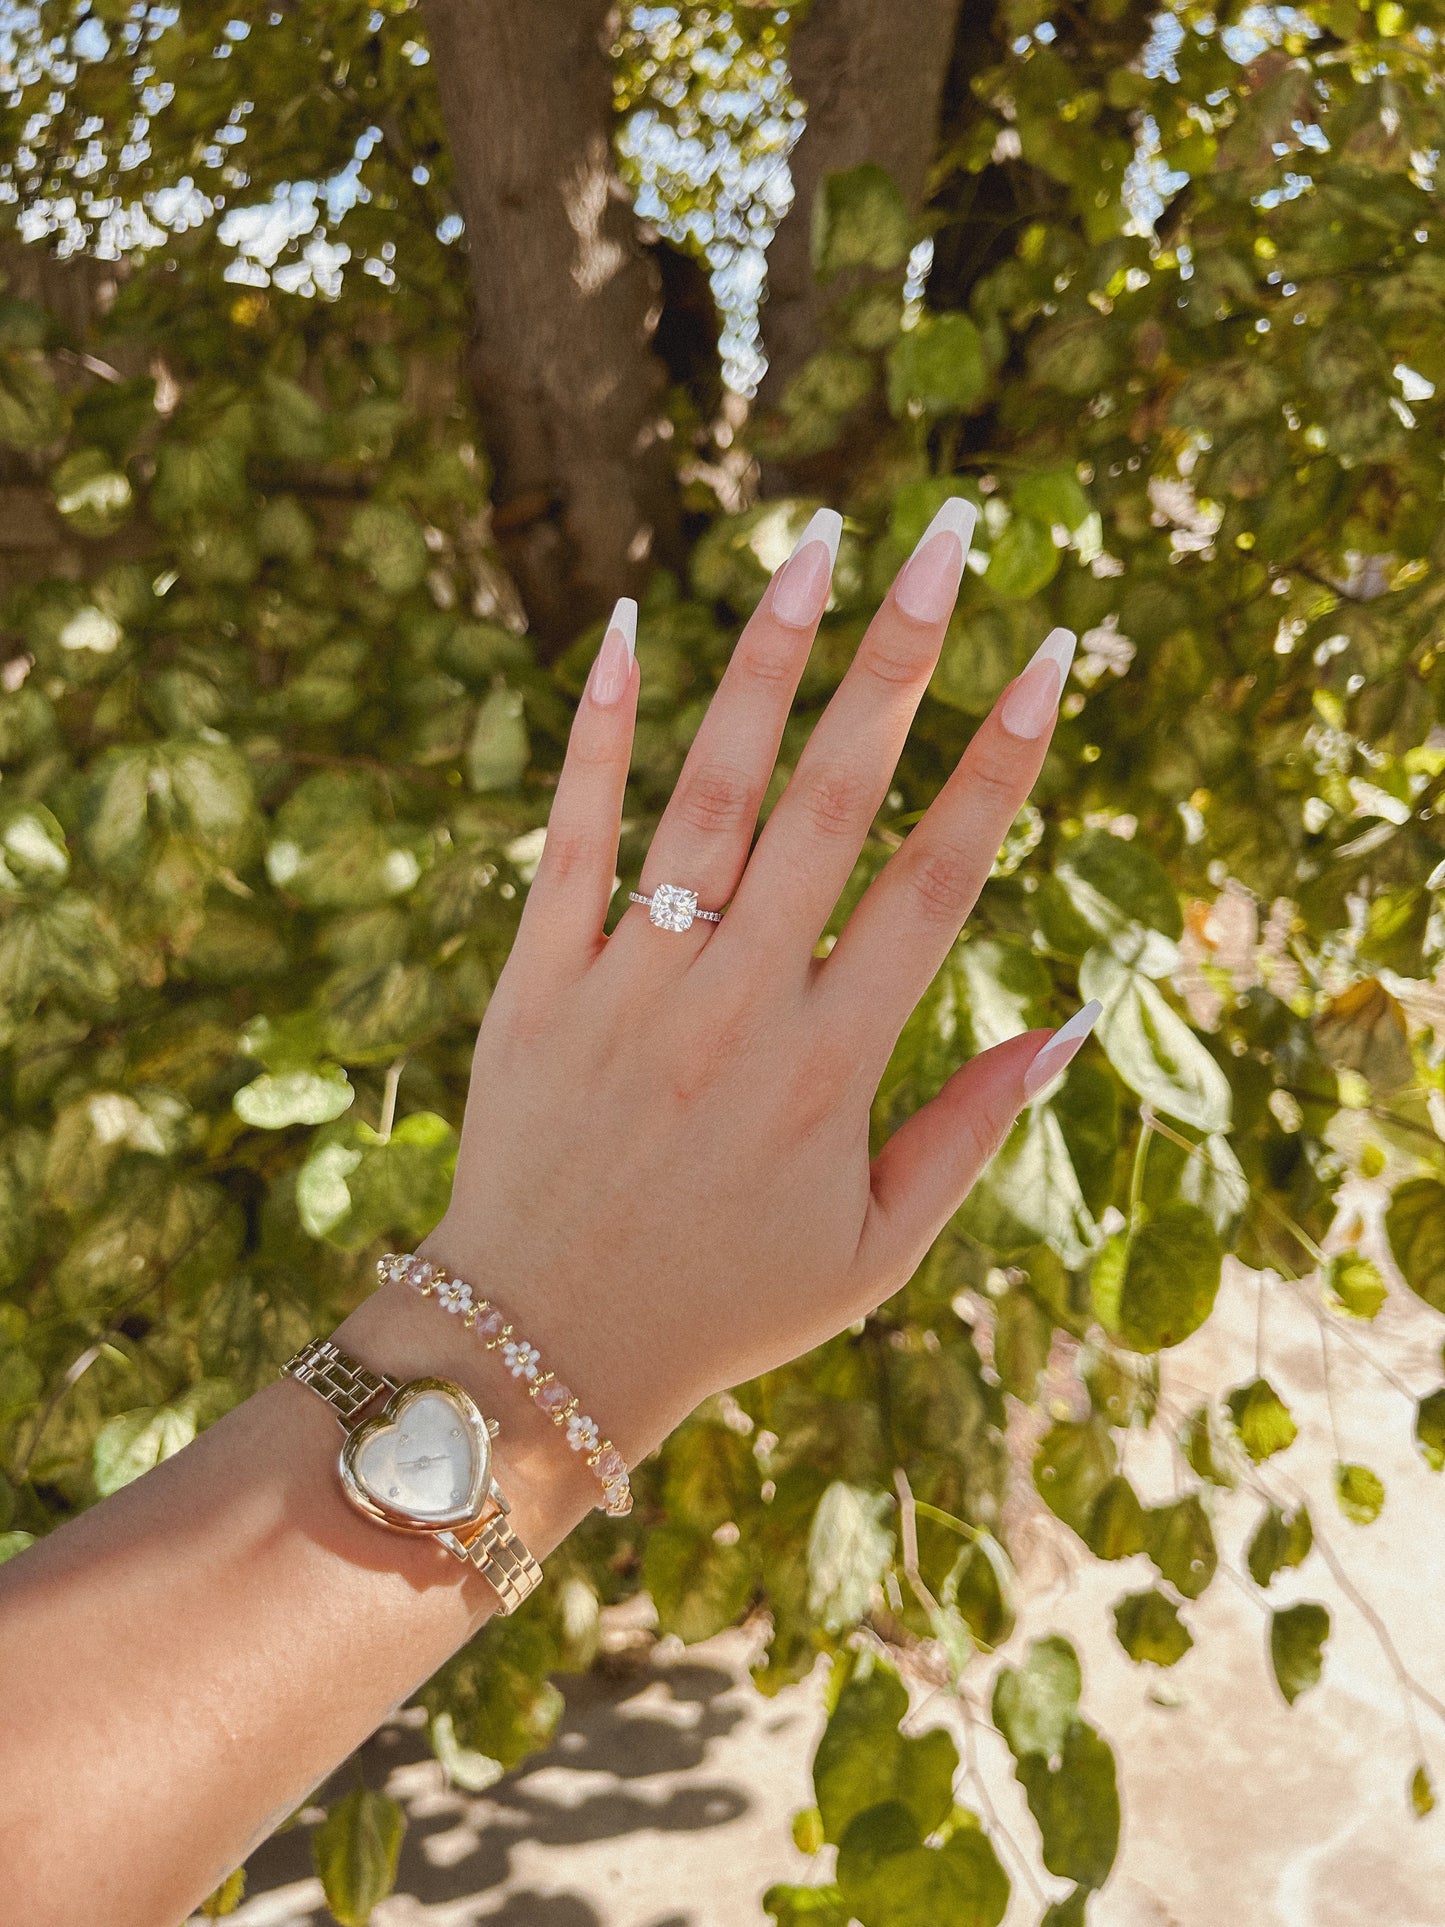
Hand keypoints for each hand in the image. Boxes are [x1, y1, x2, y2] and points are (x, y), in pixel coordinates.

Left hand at [418, 502, 1097, 1461]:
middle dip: (901, 659)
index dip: (1004, 761)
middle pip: (836, 802)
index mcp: (831, 1068)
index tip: (1054, 654)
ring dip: (766, 662)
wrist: (538, 1349)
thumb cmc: (724, 1304)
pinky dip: (595, 733)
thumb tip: (1065, 1023)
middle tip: (947, 537)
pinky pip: (568, 837)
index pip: (939, 881)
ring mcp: (629, 985)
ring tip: (815, 543)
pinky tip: (625, 629)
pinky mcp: (535, 982)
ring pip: (709, 795)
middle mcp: (735, 1006)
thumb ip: (968, 1133)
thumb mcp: (874, 1251)